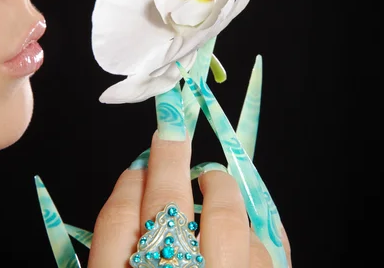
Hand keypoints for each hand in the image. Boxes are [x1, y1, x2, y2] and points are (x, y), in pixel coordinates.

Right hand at [88, 131, 291, 267]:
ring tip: (211, 176)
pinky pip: (265, 248)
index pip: (118, 222)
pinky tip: (246, 223)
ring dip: (218, 187)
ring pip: (224, 219)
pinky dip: (254, 226)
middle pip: (167, 205)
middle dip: (170, 160)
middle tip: (172, 130)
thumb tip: (134, 199)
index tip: (137, 167)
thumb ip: (119, 255)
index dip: (128, 186)